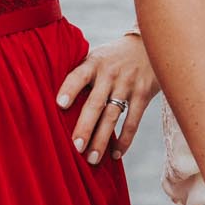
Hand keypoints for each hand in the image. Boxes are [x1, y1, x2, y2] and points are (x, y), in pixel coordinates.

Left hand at [58, 33, 158, 163]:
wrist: (151, 45)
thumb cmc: (114, 57)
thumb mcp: (97, 57)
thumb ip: (81, 73)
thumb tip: (53, 101)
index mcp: (94, 63)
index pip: (78, 76)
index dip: (69, 89)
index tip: (60, 105)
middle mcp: (110, 74)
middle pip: (95, 104)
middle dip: (85, 127)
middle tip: (75, 147)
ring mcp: (128, 85)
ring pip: (113, 116)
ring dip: (102, 140)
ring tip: (92, 159)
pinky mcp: (143, 95)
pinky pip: (132, 121)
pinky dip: (124, 140)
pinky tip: (115, 154)